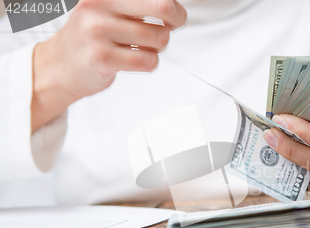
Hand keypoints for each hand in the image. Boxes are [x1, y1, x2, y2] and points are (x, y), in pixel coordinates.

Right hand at [31, 0, 186, 131]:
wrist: (60, 66)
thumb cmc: (93, 37)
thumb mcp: (109, 9)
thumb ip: (138, 5)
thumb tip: (174, 8)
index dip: (174, 8)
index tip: (173, 17)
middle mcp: (99, 5)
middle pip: (163, 7)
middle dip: (173, 23)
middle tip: (166, 31)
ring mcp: (98, 31)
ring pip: (159, 38)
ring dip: (157, 49)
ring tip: (139, 49)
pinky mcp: (102, 58)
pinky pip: (148, 61)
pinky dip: (149, 63)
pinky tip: (134, 61)